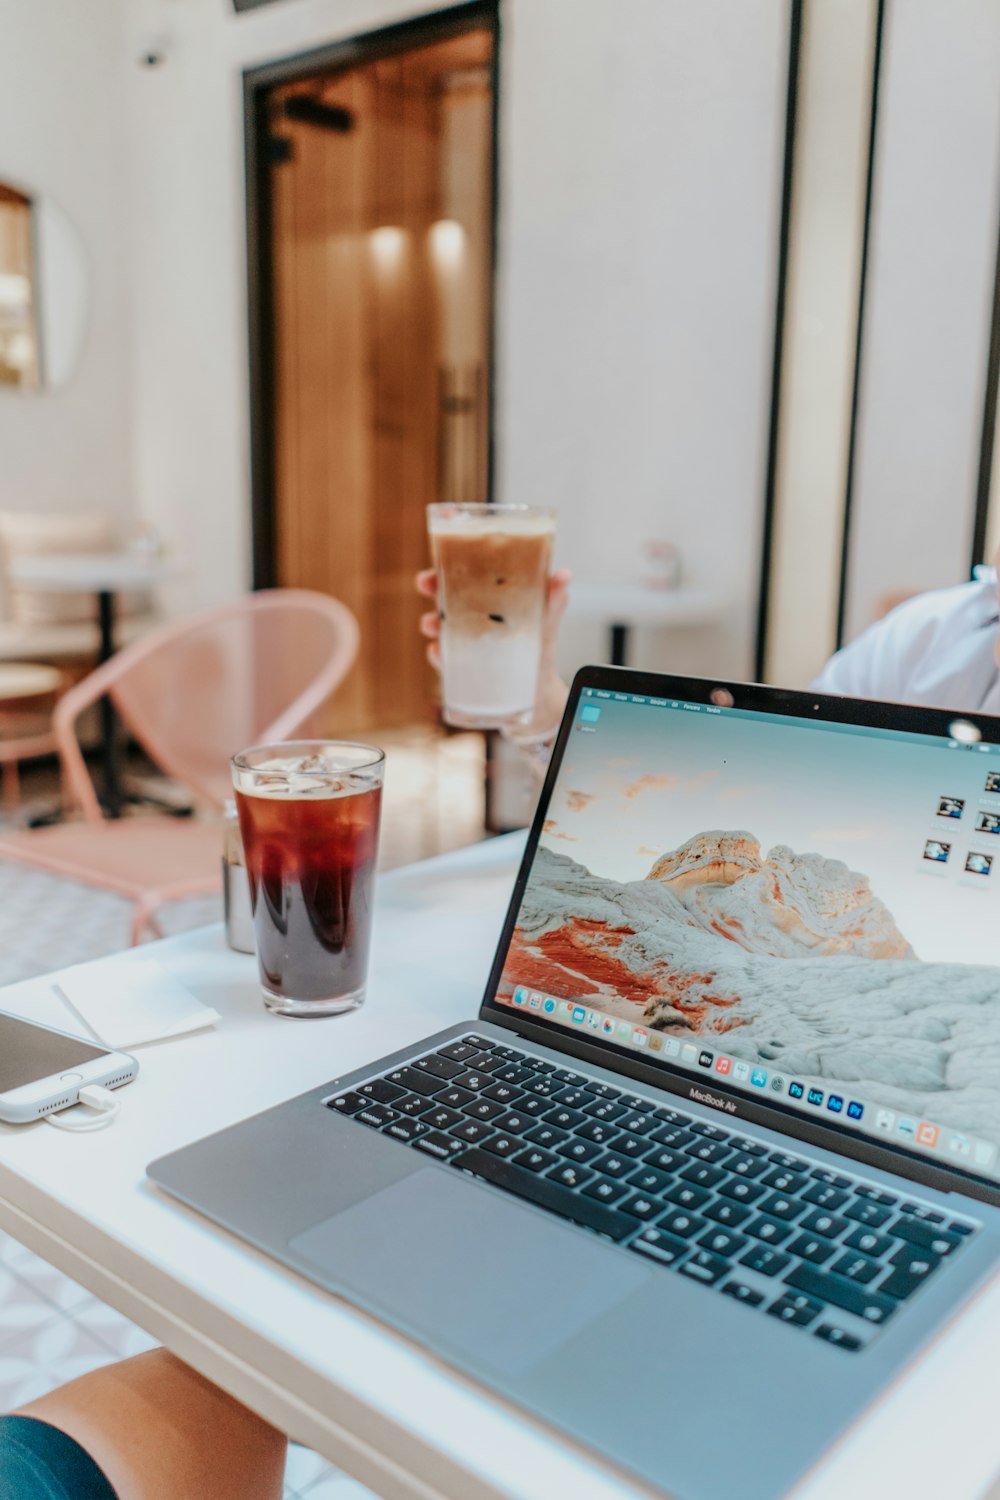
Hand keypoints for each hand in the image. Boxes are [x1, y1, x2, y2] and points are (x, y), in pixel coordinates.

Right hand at [417, 566, 571, 738]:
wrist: (536, 696)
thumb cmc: (538, 652)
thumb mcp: (546, 625)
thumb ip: (553, 602)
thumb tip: (564, 575)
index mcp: (492, 601)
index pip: (469, 576)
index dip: (454, 563)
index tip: (443, 555)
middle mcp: (473, 619)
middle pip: (445, 596)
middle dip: (432, 587)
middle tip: (426, 584)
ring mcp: (464, 644)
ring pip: (439, 627)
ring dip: (431, 623)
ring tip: (432, 624)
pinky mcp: (460, 669)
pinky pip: (444, 660)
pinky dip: (439, 656)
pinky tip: (439, 652)